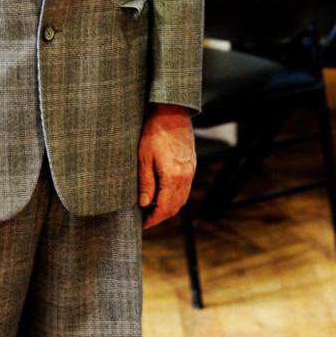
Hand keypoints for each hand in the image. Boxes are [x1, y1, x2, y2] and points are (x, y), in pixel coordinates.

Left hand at [137, 103, 195, 229]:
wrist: (172, 112)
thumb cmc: (154, 132)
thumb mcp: (144, 157)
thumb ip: (145, 182)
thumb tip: (144, 204)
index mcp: (174, 176)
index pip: (165, 208)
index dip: (154, 219)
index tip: (143, 224)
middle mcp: (186, 176)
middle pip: (176, 207)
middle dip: (161, 216)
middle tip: (146, 219)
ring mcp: (191, 170)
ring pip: (182, 199)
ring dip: (169, 207)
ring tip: (153, 208)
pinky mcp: (192, 164)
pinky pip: (186, 188)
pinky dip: (176, 196)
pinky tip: (164, 193)